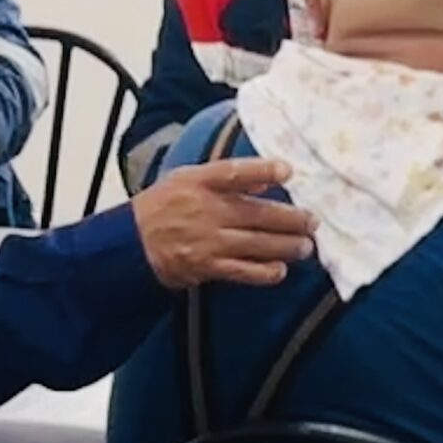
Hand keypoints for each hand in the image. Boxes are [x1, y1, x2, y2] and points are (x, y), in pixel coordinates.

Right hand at [131, 156, 311, 289]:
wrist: (129, 244)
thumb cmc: (161, 207)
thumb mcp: (186, 179)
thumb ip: (225, 177)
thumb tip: (266, 180)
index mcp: (199, 182)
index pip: (235, 172)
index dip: (263, 170)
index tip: (288, 171)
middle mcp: (206, 210)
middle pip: (257, 213)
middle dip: (291, 218)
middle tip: (313, 221)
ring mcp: (207, 241)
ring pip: (256, 243)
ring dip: (285, 246)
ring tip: (306, 246)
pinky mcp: (205, 267)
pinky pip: (241, 271)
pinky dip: (263, 272)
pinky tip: (280, 270)